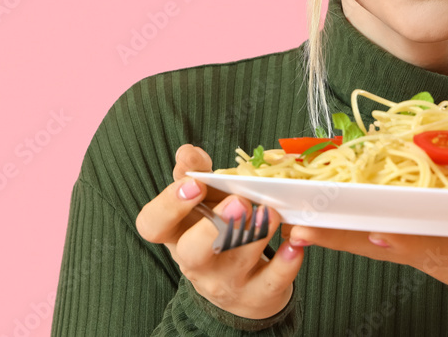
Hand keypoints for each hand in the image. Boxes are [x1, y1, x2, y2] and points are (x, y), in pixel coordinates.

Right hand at [136, 144, 306, 318]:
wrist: (239, 288)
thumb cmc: (216, 232)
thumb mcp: (202, 204)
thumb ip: (194, 174)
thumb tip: (187, 152)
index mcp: (175, 235)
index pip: (153, 225)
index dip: (170, 205)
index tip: (195, 183)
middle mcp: (195, 263)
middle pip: (193, 252)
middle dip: (216, 226)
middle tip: (239, 202)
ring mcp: (227, 283)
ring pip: (238, 263)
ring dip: (257, 234)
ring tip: (271, 212)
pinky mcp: (258, 296)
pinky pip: (272, 281)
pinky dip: (286, 262)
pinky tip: (294, 243)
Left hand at [287, 224, 447, 300]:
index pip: (429, 247)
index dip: (406, 241)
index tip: (378, 234)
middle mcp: (428, 247)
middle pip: (380, 240)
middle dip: (342, 236)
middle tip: (302, 229)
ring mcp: (414, 240)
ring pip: (366, 232)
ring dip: (329, 226)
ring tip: (290, 218)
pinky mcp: (409, 231)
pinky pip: (368, 222)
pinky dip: (339, 213)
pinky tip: (309, 203)